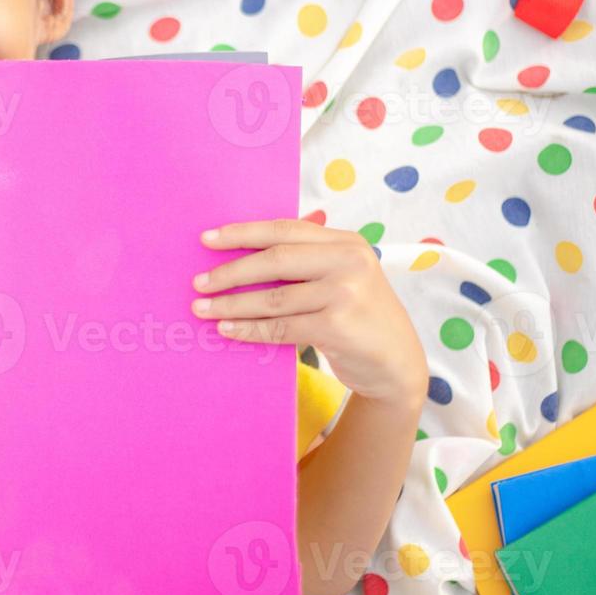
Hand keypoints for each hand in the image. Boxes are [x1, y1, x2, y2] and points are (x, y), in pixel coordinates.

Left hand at [190, 218, 427, 405]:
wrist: (397, 365)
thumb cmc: (359, 318)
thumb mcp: (343, 277)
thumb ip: (309, 258)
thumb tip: (245, 245)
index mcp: (347, 242)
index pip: (285, 229)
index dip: (243, 232)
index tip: (207, 239)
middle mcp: (350, 261)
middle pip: (275, 259)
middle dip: (231, 271)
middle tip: (198, 281)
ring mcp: (346, 293)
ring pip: (274, 297)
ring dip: (233, 304)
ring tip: (203, 309)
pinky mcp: (338, 326)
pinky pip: (281, 327)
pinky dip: (250, 329)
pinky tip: (228, 329)